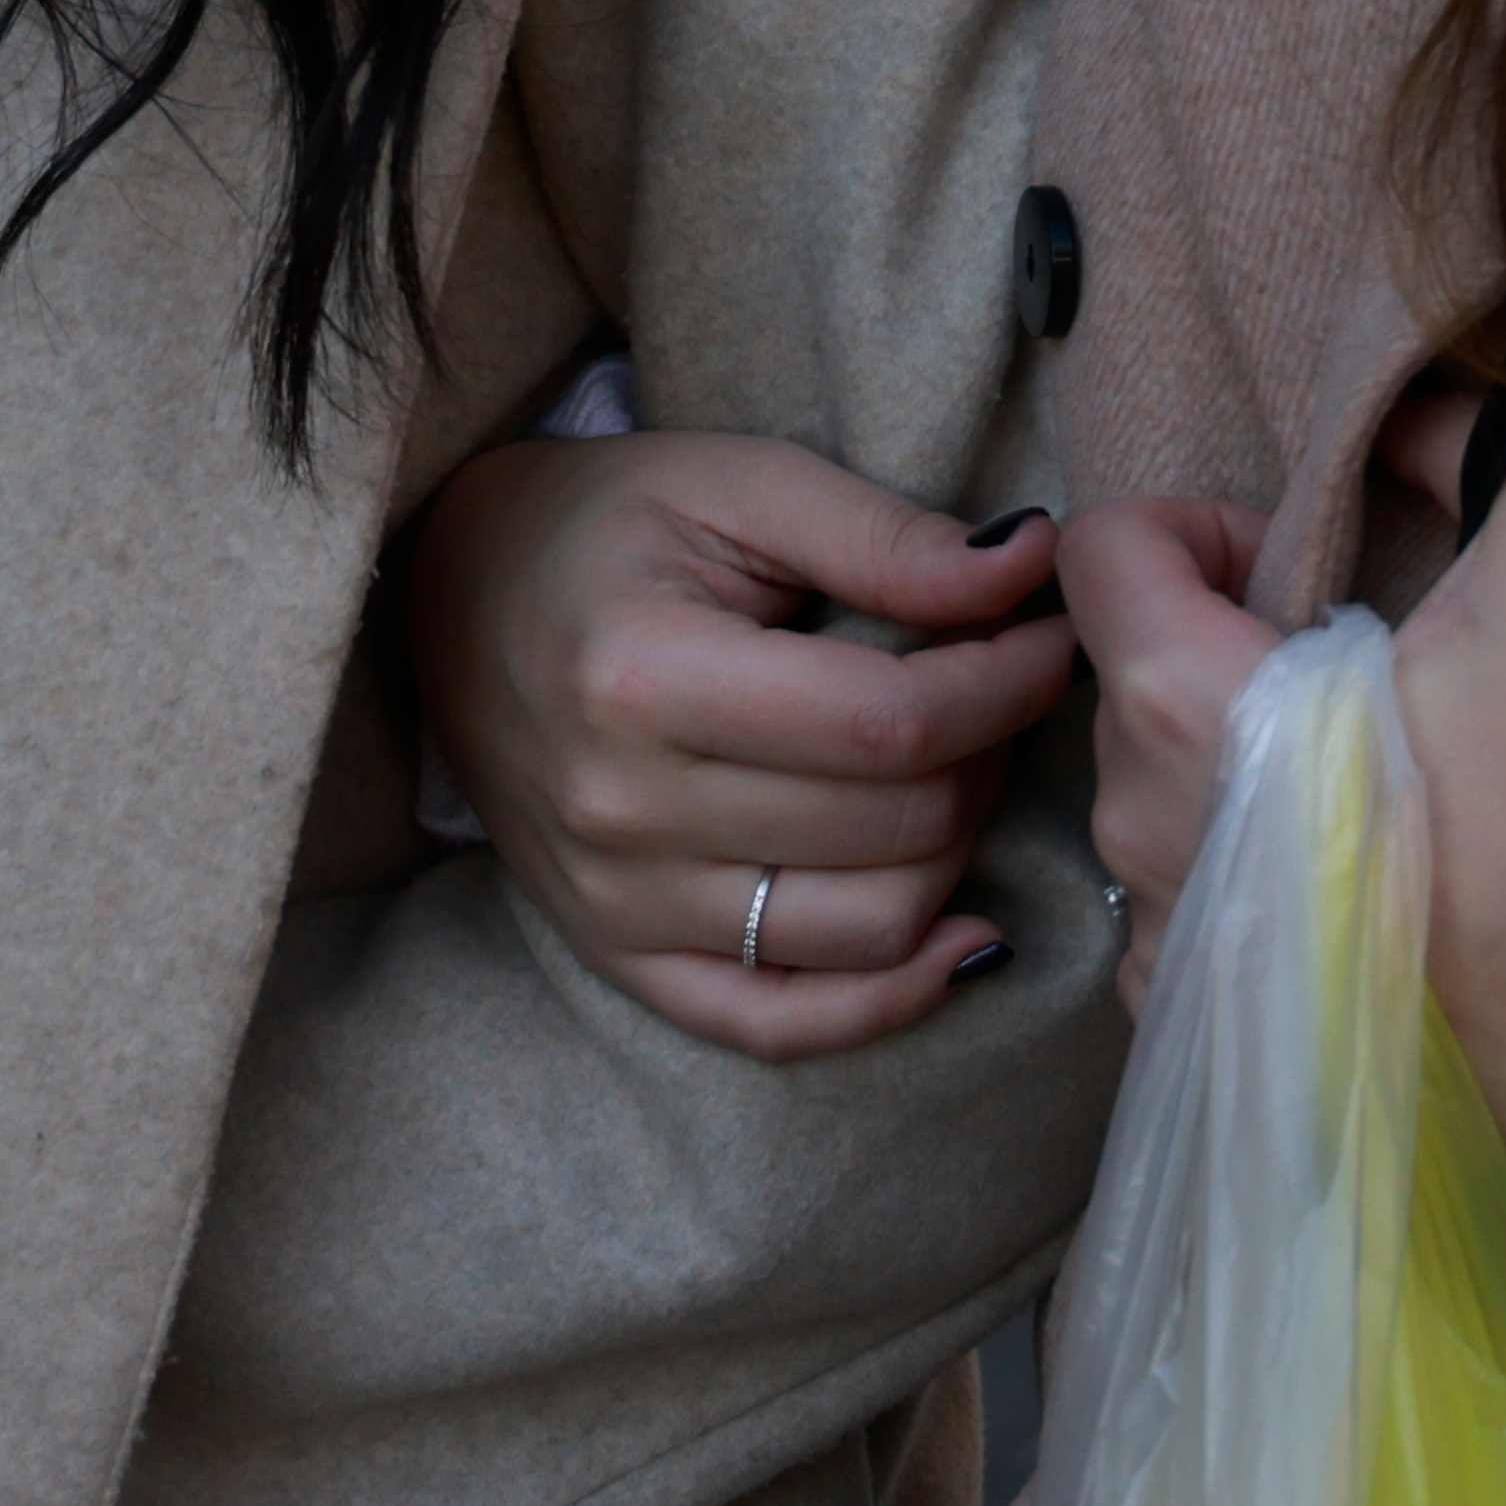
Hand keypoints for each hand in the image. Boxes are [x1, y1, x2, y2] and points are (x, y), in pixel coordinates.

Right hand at [400, 430, 1069, 1053]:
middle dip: (989, 752)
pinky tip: (961, 939)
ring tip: (959, 770)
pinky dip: (891, 998)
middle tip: (1003, 687)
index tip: (1054, 633)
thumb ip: (882, 535)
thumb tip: (1032, 564)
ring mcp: (616, 902)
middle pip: (891, 826)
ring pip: (866, 929)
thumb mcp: (736, 484)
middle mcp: (621, 809)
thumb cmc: (604, 526)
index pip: (886, 723)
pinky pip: (779, 1022)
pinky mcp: (620, 956)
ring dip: (957, 852)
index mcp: (641, 677)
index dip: (1005, 682)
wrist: (451, 598)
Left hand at [1056, 388, 1505, 1167]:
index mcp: (1194, 709)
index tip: (1293, 563)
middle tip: (1350, 663)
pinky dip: (1237, 869)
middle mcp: (1142, 830)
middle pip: (1127, 677)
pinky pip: (1177, 901)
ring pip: (1152, 793)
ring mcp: (1164, 940)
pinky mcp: (1203, 1024)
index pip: (1098, 554)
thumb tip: (1407, 406)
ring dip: (1229, 761)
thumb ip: (1456, 441)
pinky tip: (1351, 879)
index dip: (1194, 528)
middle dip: (1220, 643)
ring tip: (1361, 775)